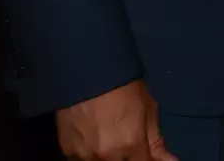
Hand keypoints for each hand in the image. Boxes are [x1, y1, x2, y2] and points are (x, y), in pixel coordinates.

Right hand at [55, 80, 176, 160]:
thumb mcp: (148, 110)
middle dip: (128, 157)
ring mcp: (83, 156)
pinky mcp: (66, 151)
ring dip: (108, 156)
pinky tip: (94, 138)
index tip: (145, 153)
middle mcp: (106, 156)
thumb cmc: (124, 87)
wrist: (88, 71)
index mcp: (130, 145)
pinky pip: (82, 160)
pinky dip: (90, 154)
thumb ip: (157, 142)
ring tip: (110, 136)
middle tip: (126, 139)